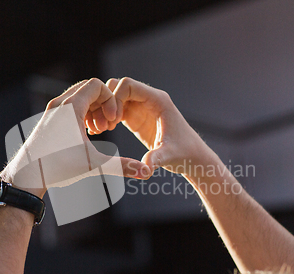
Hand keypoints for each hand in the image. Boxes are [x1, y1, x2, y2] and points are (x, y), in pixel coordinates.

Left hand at [1, 78, 150, 197]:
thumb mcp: (94, 164)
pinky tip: (85, 135)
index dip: (111, 100)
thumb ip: (122, 166)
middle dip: (103, 104)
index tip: (113, 121)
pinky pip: (69, 107)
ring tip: (97, 132)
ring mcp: (51, 111)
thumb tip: (146, 173)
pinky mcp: (48, 120)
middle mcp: (59, 104)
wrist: (27, 176)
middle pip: (88, 89)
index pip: (97, 85)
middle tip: (107, 126)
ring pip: (78, 98)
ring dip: (93, 110)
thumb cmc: (58, 167)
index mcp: (70, 107)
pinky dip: (82, 114)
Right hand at [95, 77, 210, 176]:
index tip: (113, 120)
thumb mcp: (169, 156)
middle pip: (118, 86)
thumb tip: (145, 169)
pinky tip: (104, 130)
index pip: (128, 85)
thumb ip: (156, 159)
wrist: (191, 157)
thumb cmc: (184, 153)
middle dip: (107, 103)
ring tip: (102, 129)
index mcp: (157, 100)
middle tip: (104, 125)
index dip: (115, 99)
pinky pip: (115, 108)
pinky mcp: (135, 118)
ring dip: (105, 109)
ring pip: (114, 96)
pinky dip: (107, 116)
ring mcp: (141, 107)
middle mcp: (148, 100)